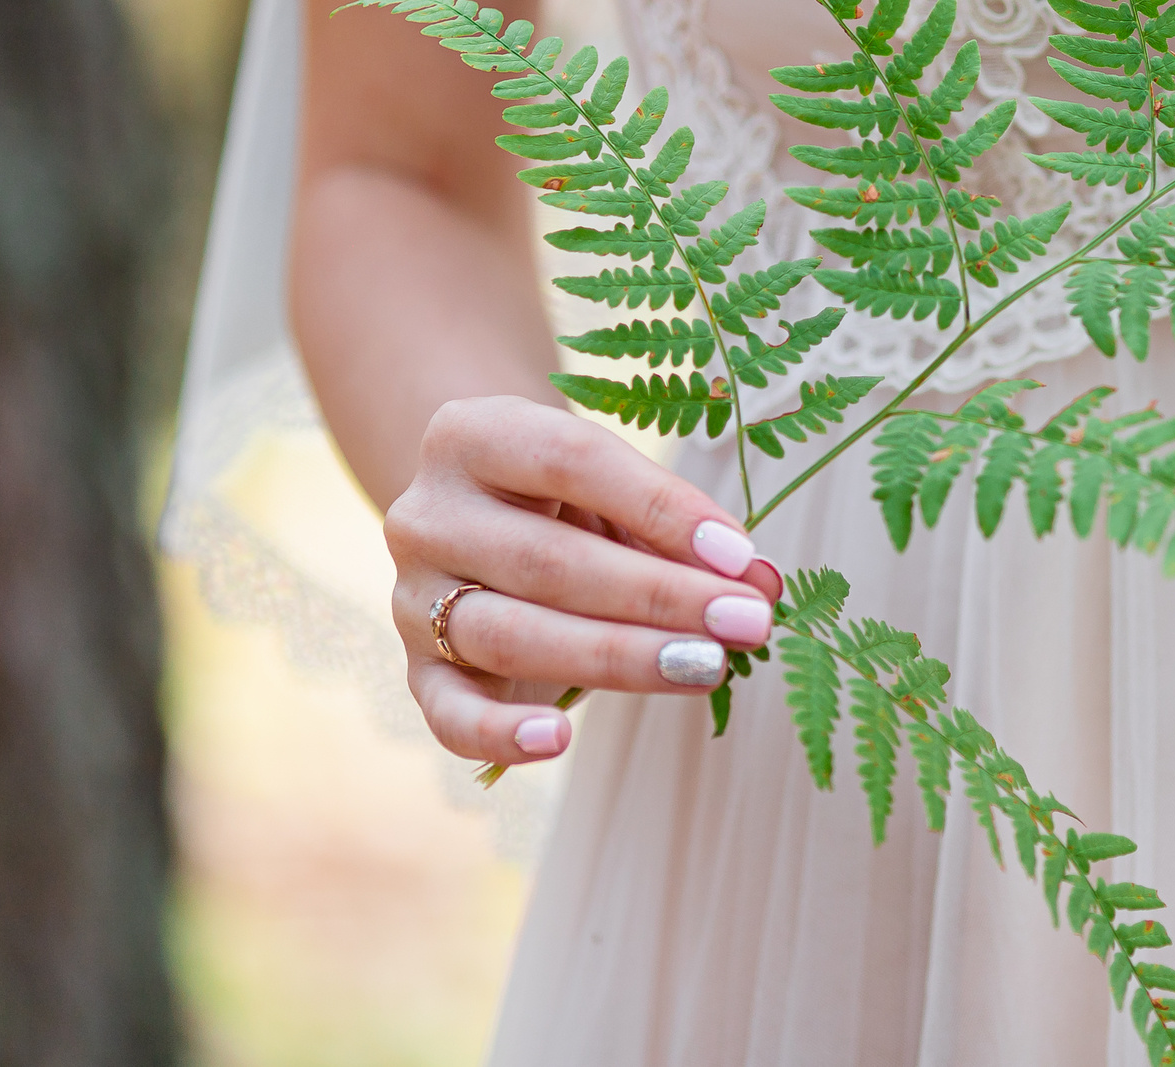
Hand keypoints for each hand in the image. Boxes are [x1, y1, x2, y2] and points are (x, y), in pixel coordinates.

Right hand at [385, 395, 784, 764]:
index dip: (661, 508)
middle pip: (549, 561)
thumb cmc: (565, 496)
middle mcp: (429, 515)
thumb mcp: (613, 488)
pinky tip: (560, 738)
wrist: (475, 513)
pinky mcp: (417, 671)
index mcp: (473, 436)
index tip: (740, 555)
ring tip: (706, 667)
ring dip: (620, 656)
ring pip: (512, 634)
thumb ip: (678, 528)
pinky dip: (500, 733)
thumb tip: (760, 583)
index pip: (572, 460)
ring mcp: (413, 596)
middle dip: (660, 596)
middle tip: (747, 623)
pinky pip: (448, 714)